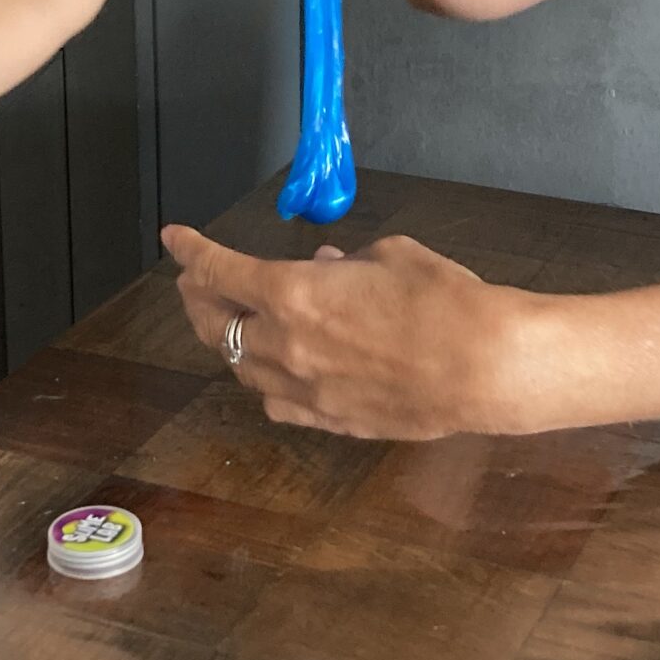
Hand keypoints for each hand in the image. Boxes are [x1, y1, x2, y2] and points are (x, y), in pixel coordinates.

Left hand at [161, 223, 523, 440]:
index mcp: (293, 294)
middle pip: (216, 326)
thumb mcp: (389, 254)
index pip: (219, 272)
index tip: (175, 239)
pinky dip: (265, 380)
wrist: (484, 366)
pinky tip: (273, 371)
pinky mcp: (330, 420)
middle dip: (199, 298)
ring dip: (230, 341)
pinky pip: (277, 402)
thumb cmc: (443, 301)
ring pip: (241, 368)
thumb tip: (323, 268)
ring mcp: (305, 390)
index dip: (191, 252)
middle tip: (195, 283)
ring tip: (232, 324)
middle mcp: (286, 346)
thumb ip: (343, 264)